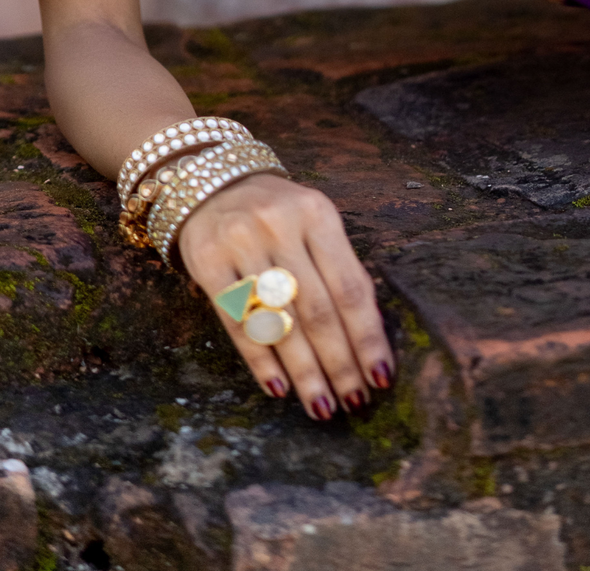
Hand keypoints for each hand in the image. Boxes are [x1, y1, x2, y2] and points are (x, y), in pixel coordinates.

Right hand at [178, 172, 393, 418]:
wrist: (211, 183)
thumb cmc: (278, 214)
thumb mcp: (314, 223)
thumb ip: (339, 267)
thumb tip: (371, 335)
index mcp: (317, 214)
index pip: (349, 287)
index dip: (367, 337)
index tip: (381, 377)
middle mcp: (280, 225)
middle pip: (317, 310)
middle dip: (339, 363)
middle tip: (354, 402)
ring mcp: (241, 243)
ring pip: (279, 322)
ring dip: (305, 372)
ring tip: (322, 405)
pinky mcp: (207, 262)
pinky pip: (238, 323)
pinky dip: (261, 361)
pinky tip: (280, 388)